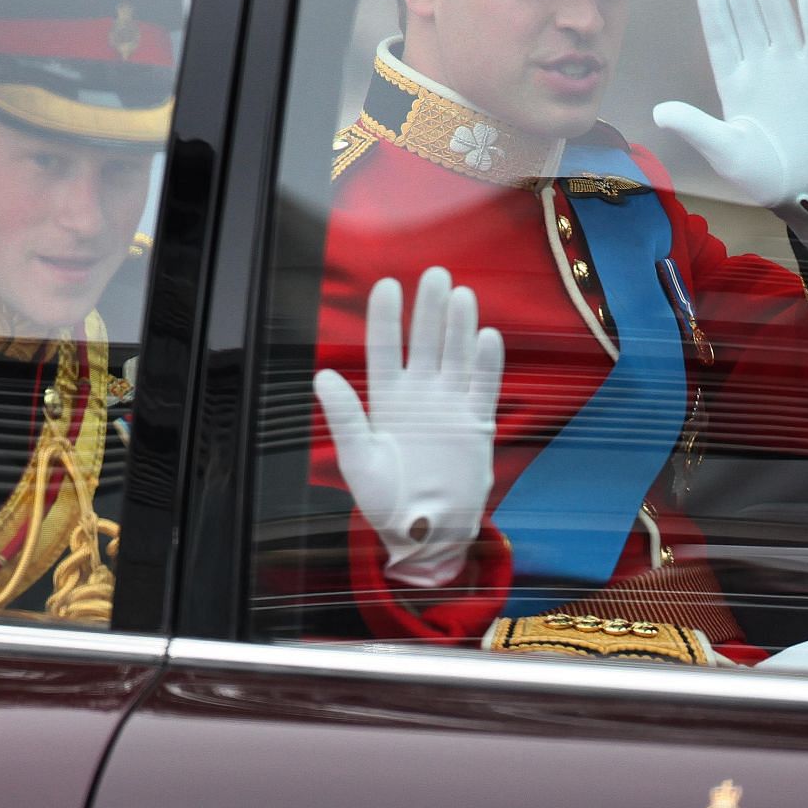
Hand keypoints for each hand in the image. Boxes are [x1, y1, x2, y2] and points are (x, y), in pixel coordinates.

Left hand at [314, 267, 503, 586]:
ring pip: (456, 357)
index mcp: (385, 401)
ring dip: (459, 327)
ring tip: (461, 294)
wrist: (424, 534)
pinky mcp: (476, 425)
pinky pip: (482, 387)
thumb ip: (344, 417)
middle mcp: (419, 396)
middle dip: (429, 310)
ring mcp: (450, 407)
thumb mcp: (357, 460)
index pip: (384, 350)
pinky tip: (486, 336)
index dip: (386, 318)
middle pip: (425, 343)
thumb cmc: (384, 502)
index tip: (387, 285)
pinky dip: (486, 364)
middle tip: (435, 274)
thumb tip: (322, 376)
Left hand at [653, 0, 807, 267]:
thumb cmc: (767, 179)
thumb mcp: (726, 152)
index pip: (721, 38)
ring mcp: (794, 70)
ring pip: (779, 20)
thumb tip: (659, 112)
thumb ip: (696, 127)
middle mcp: (763, 72)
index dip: (714, 9)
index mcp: (735, 86)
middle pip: (748, 19)